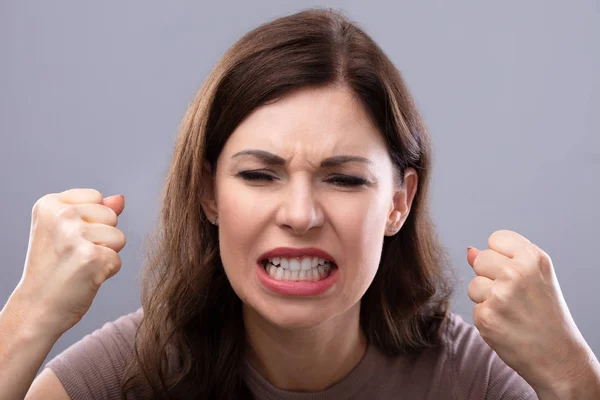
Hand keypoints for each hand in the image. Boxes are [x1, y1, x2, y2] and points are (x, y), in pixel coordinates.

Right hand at [10, 188, 125, 337]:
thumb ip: (94, 211)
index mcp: (50, 203)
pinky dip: (106, 272)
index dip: (90, 221)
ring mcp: (76, 236)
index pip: (97, 198)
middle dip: (101, 237)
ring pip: (118, 237)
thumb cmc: (52, 269)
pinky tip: (84, 278)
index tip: (67, 239)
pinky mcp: (91, 257)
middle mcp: (61, 215)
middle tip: (73, 255)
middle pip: (111, 216)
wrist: (35, 308)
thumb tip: (120, 198)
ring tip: (78, 266)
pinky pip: (117, 259)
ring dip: (105, 255)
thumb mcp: (66, 232)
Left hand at [466, 230, 595, 395]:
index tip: (517, 275)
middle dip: (490, 277)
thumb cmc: (547, 316)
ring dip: (486, 299)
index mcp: (533, 257)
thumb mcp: (536, 278)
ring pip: (473, 285)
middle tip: (515, 297)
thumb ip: (503, 260)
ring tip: (512, 312)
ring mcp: (500, 295)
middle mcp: (516, 272)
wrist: (559, 358)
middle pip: (480, 259)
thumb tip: (470, 251)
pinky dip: (487, 318)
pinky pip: (474, 308)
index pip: (496, 239)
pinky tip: (506, 326)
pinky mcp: (486, 316)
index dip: (501, 257)